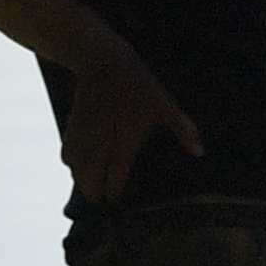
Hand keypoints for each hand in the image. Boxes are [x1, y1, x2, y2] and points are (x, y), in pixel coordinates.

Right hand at [61, 50, 203, 201]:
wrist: (104, 61)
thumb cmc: (139, 85)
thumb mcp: (165, 105)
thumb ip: (182, 129)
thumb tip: (199, 151)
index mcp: (124, 142)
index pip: (114, 178)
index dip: (113, 194)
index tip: (114, 203)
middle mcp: (100, 143)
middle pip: (89, 181)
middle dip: (94, 193)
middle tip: (99, 201)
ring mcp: (83, 136)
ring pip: (75, 170)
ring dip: (82, 181)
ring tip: (90, 188)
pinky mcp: (72, 126)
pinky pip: (66, 154)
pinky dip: (71, 164)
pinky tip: (78, 167)